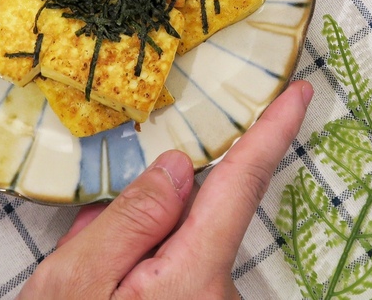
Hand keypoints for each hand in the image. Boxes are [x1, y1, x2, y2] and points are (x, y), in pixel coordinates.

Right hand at [19, 78, 313, 298]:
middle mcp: (218, 297)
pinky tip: (105, 293)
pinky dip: (141, 275)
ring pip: (180, 252)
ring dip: (137, 253)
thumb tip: (178, 168)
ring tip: (87, 284)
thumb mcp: (72, 284)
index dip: (271, 132)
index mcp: (192, 278)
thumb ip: (129, 218)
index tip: (299, 92)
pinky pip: (176, 278)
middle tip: (89, 248)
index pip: (240, 185)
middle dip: (149, 216)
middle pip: (196, 220)